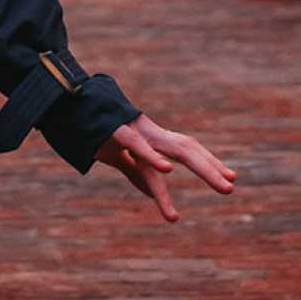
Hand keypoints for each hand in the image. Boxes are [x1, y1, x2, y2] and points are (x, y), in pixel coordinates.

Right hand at [94, 112, 236, 221]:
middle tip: (232, 186)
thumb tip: (153, 193)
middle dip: (211, 167)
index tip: (231, 178)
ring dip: (202, 167)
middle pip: (188, 148)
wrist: (68, 106)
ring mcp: (137, 131)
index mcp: (152, 137)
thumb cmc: (96, 131)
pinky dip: (154, 157)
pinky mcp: (118, 132)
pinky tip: (168, 170)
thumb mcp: (120, 157)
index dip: (208, 161)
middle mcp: (151, 132)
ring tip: (222, 184)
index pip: (187, 148)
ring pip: (176, 148)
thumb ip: (137, 173)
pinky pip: (139, 147)